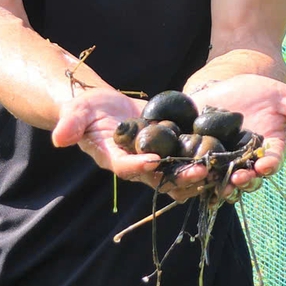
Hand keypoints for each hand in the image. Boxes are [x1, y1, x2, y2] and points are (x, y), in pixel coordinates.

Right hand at [50, 86, 212, 202]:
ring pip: (178, 174)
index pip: (126, 167)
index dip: (139, 166)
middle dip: (179, 176)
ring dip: (198, 174)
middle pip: (159, 177)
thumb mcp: (78, 112)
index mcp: (114, 159)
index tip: (153, 161)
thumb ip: (70, 124)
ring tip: (219, 168)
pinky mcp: (170, 150)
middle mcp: (136, 166)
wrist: (105, 107)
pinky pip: (188, 159)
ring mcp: (155, 160)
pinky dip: (205, 160)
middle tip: (200, 171)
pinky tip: (227, 155)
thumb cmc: (88, 110)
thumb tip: (58, 139)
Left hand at [183, 73, 285, 196]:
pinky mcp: (194, 151)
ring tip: (199, 177)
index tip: (264, 165)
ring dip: (206, 179)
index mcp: (266, 151)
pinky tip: (174, 165)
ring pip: (212, 175)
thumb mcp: (285, 97)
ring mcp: (218, 158)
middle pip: (240, 176)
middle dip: (236, 180)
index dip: (266, 166)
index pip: (268, 163)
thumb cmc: (263, 92)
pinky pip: (188, 162)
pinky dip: (181, 165)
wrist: (230, 83)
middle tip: (233, 180)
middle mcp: (242, 161)